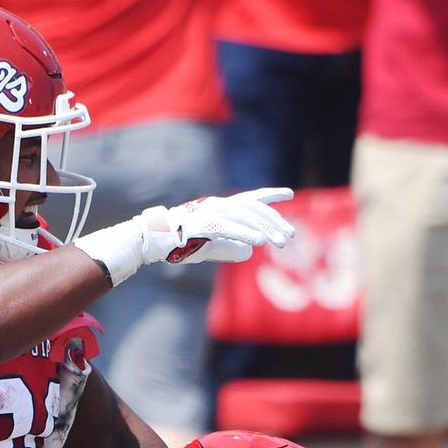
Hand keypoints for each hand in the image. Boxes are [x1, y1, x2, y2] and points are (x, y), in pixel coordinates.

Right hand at [149, 187, 296, 264]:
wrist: (157, 239)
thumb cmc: (183, 243)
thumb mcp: (213, 246)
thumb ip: (231, 247)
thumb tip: (250, 253)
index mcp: (222, 207)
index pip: (251, 198)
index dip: (270, 195)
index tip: (289, 194)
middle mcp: (220, 205)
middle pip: (254, 209)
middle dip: (274, 222)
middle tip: (290, 236)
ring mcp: (212, 212)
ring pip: (246, 217)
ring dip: (266, 230)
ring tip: (281, 243)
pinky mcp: (204, 223)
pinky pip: (229, 227)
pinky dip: (246, 234)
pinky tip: (260, 242)